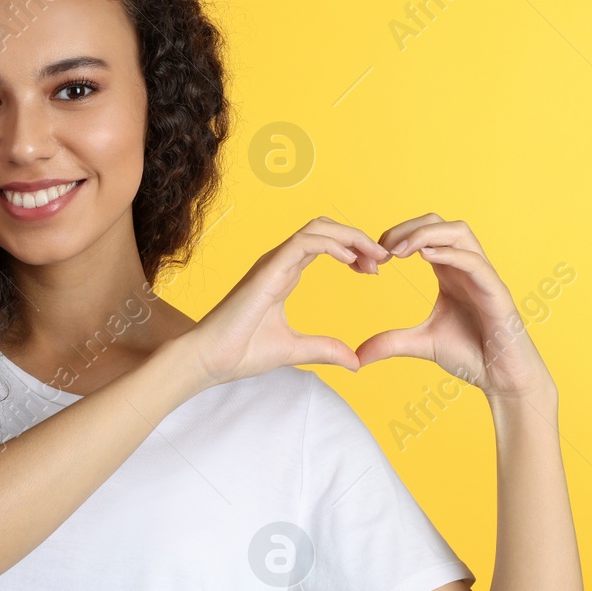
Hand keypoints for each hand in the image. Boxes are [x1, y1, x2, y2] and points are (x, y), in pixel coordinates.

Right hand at [188, 217, 388, 386]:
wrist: (210, 359)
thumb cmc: (241, 352)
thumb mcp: (295, 350)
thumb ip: (324, 350)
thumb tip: (354, 361)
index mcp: (284, 275)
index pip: (324, 245)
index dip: (353, 251)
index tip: (374, 270)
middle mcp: (279, 262)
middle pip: (325, 229)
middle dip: (357, 238)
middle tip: (382, 260)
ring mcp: (272, 262)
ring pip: (317, 229)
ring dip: (351, 237)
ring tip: (374, 256)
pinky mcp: (267, 269)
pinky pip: (304, 242)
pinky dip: (332, 244)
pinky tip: (351, 259)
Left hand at [356, 214, 553, 400]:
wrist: (502, 378)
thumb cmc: (470, 354)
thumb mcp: (420, 344)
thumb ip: (389, 343)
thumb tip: (355, 357)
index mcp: (448, 272)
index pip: (423, 235)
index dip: (396, 237)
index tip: (372, 259)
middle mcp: (466, 266)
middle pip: (439, 222)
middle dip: (407, 228)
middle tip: (381, 250)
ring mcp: (483, 275)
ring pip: (458, 232)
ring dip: (426, 234)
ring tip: (399, 251)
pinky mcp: (495, 291)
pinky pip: (474, 261)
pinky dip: (449, 254)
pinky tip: (425, 258)